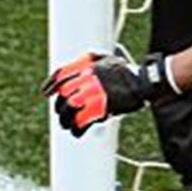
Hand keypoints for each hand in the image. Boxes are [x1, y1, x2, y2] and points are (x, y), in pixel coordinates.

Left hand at [42, 52, 174, 134]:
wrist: (145, 82)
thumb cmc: (129, 72)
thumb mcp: (110, 58)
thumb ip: (95, 59)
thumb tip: (89, 59)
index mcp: (87, 65)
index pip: (61, 74)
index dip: (51, 84)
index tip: (46, 93)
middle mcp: (87, 77)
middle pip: (63, 94)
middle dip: (59, 106)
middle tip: (61, 113)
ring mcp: (93, 92)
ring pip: (69, 108)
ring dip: (65, 119)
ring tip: (66, 125)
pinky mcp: (100, 106)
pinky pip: (81, 120)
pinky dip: (77, 128)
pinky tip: (77, 132)